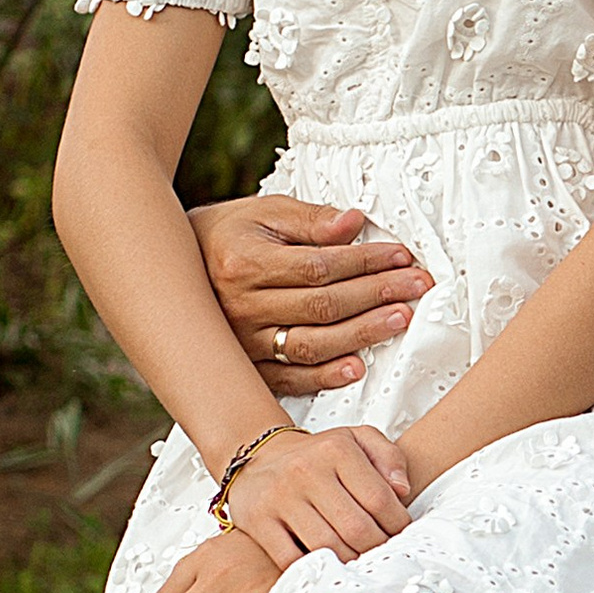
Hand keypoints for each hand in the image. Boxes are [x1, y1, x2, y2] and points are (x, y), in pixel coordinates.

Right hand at [190, 194, 432, 395]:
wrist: (177, 269)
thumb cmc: (229, 235)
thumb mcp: (265, 213)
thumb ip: (311, 220)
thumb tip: (354, 222)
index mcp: (246, 265)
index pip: (320, 267)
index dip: (365, 263)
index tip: (401, 257)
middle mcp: (241, 308)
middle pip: (322, 306)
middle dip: (376, 295)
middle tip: (416, 286)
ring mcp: (242, 343)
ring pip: (312, 344)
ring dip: (361, 334)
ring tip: (399, 320)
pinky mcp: (246, 368)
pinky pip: (289, 378)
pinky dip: (324, 377)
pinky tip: (356, 368)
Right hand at [222, 422, 412, 567]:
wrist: (259, 457)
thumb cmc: (318, 456)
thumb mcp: (358, 440)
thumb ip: (389, 458)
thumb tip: (402, 490)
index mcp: (337, 450)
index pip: (380, 499)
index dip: (397, 525)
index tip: (401, 535)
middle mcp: (306, 471)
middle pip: (357, 528)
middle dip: (377, 549)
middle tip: (383, 555)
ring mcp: (280, 497)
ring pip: (328, 547)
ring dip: (351, 562)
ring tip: (361, 563)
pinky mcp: (258, 521)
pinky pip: (292, 559)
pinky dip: (315, 570)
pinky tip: (329, 568)